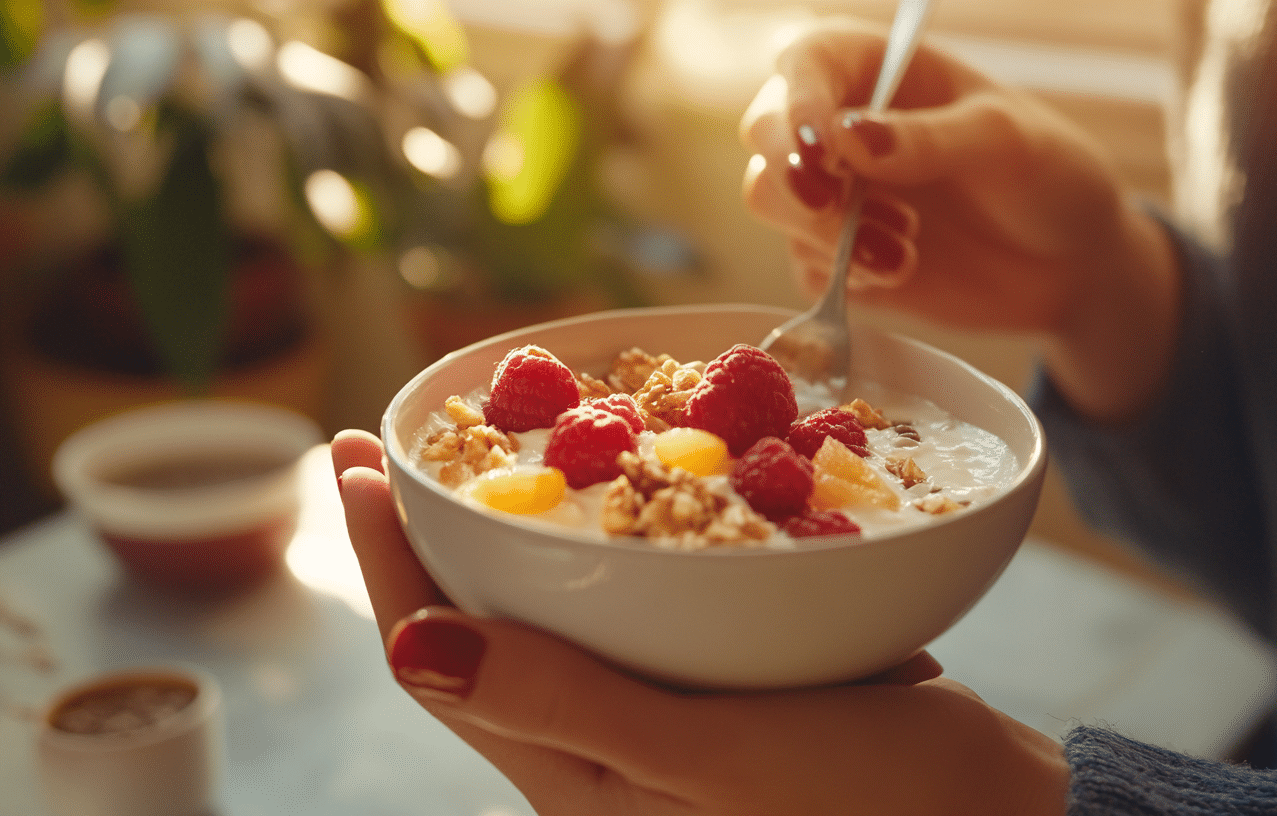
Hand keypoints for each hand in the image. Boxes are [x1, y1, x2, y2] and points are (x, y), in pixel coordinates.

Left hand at [332, 430, 1069, 815]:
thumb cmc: (866, 798)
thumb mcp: (710, 754)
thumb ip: (562, 703)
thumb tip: (408, 649)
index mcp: (577, 784)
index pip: (446, 663)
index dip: (389, 561)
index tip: (348, 462)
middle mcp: (603, 757)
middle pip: (484, 634)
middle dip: (425, 538)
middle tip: (377, 446)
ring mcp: (657, 725)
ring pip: (553, 619)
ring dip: (501, 536)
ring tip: (461, 458)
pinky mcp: (714, 693)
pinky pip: (631, 613)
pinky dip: (598, 549)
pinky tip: (602, 498)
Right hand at [740, 24, 1180, 421]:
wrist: (1072, 266)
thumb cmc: (1050, 177)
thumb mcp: (1007, 143)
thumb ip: (929, 137)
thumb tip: (845, 138)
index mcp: (879, 71)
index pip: (805, 60)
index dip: (796, 97)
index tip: (819, 145)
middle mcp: (843, 127)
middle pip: (765, 133)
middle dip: (796, 176)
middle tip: (841, 204)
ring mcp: (836, 194)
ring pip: (771, 200)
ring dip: (826, 231)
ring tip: (903, 248)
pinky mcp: (838, 258)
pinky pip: (803, 265)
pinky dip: (842, 276)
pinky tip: (901, 272)